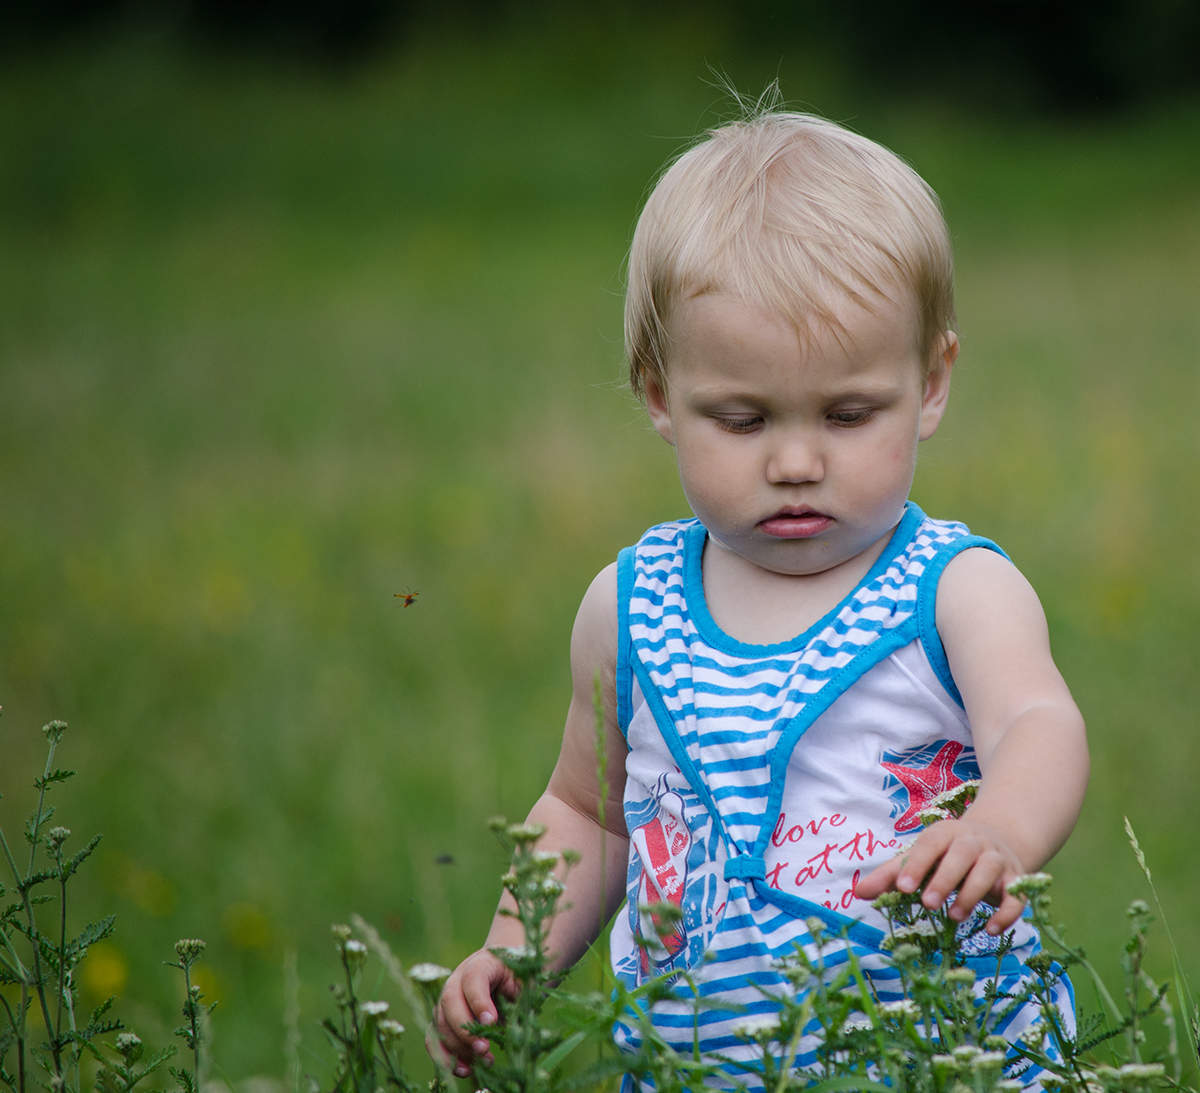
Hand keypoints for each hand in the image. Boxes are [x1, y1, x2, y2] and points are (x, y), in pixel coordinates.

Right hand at [428, 948, 517, 1078]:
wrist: (506, 968)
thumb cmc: (518, 974)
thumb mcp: (525, 980)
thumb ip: (519, 997)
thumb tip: (516, 1028)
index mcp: (481, 963)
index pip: (473, 978)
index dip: (479, 1001)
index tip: (491, 1022)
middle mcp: (458, 979)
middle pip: (450, 1001)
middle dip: (464, 1030)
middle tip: (484, 1048)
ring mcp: (447, 998)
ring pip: (440, 1022)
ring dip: (457, 1047)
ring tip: (482, 1061)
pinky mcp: (444, 1017)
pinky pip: (436, 1037)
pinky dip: (446, 1055)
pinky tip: (465, 1068)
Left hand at [854, 817, 1026, 933]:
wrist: (997, 841)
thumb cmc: (947, 855)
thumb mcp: (920, 859)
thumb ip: (891, 876)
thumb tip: (858, 893)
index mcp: (945, 834)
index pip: (929, 845)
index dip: (916, 865)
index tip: (901, 888)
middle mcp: (973, 842)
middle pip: (961, 855)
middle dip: (944, 879)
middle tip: (928, 904)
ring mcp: (997, 859)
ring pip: (989, 871)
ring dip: (972, 893)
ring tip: (954, 917)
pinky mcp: (1016, 880)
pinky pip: (1016, 895)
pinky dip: (1007, 912)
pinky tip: (991, 930)